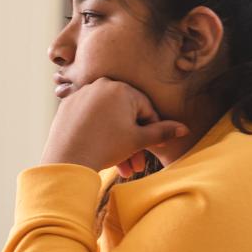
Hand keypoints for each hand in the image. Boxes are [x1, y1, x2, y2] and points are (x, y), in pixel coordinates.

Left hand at [40, 79, 187, 175]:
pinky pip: (90, 117)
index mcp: (122, 88)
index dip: (151, 131)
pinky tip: (101, 152)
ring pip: (108, 118)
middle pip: (125, 114)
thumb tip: (184, 129)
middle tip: (136, 165)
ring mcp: (82, 93)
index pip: (145, 109)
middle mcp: (101, 84)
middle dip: (133, 142)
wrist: (67, 159)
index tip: (153, 148)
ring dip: (117, 142)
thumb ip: (162, 131)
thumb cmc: (105, 147)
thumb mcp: (138, 140)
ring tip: (121, 168)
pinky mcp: (68, 105)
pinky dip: (98, 132)